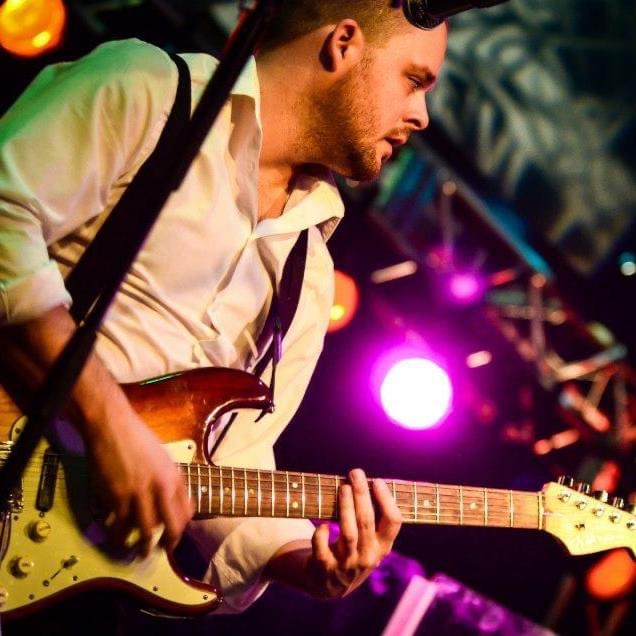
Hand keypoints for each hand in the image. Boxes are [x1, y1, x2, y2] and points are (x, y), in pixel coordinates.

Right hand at [86, 406, 193, 556]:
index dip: (181, 528)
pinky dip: (116, 534)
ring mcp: (138, 495)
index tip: (174, 534)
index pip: (186, 513)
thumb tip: (171, 501)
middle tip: (161, 552)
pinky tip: (115, 536)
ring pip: (144, 533)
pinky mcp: (115, 498)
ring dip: (140, 547)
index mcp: (174, 477)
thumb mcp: (163, 457)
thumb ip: (169, 479)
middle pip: (171, 528)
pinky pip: (118, 526)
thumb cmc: (138, 437)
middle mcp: (160, 488)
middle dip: (167, 545)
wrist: (112, 425)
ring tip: (137, 552)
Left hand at [307, 469, 401, 597]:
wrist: (330, 585)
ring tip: (343, 487)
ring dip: (345, 507)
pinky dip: (321, 533)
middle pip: (367, 521)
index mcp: (382, 547)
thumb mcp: (370, 541)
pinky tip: (322, 523)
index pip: (394, 522)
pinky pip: (322, 547)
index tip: (377, 481)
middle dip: (361, 495)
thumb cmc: (353, 551)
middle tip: (355, 473)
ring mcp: (346, 564)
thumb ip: (373, 518)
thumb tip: (368, 481)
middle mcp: (367, 556)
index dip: (386, 500)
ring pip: (348, 533)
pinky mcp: (324, 568)